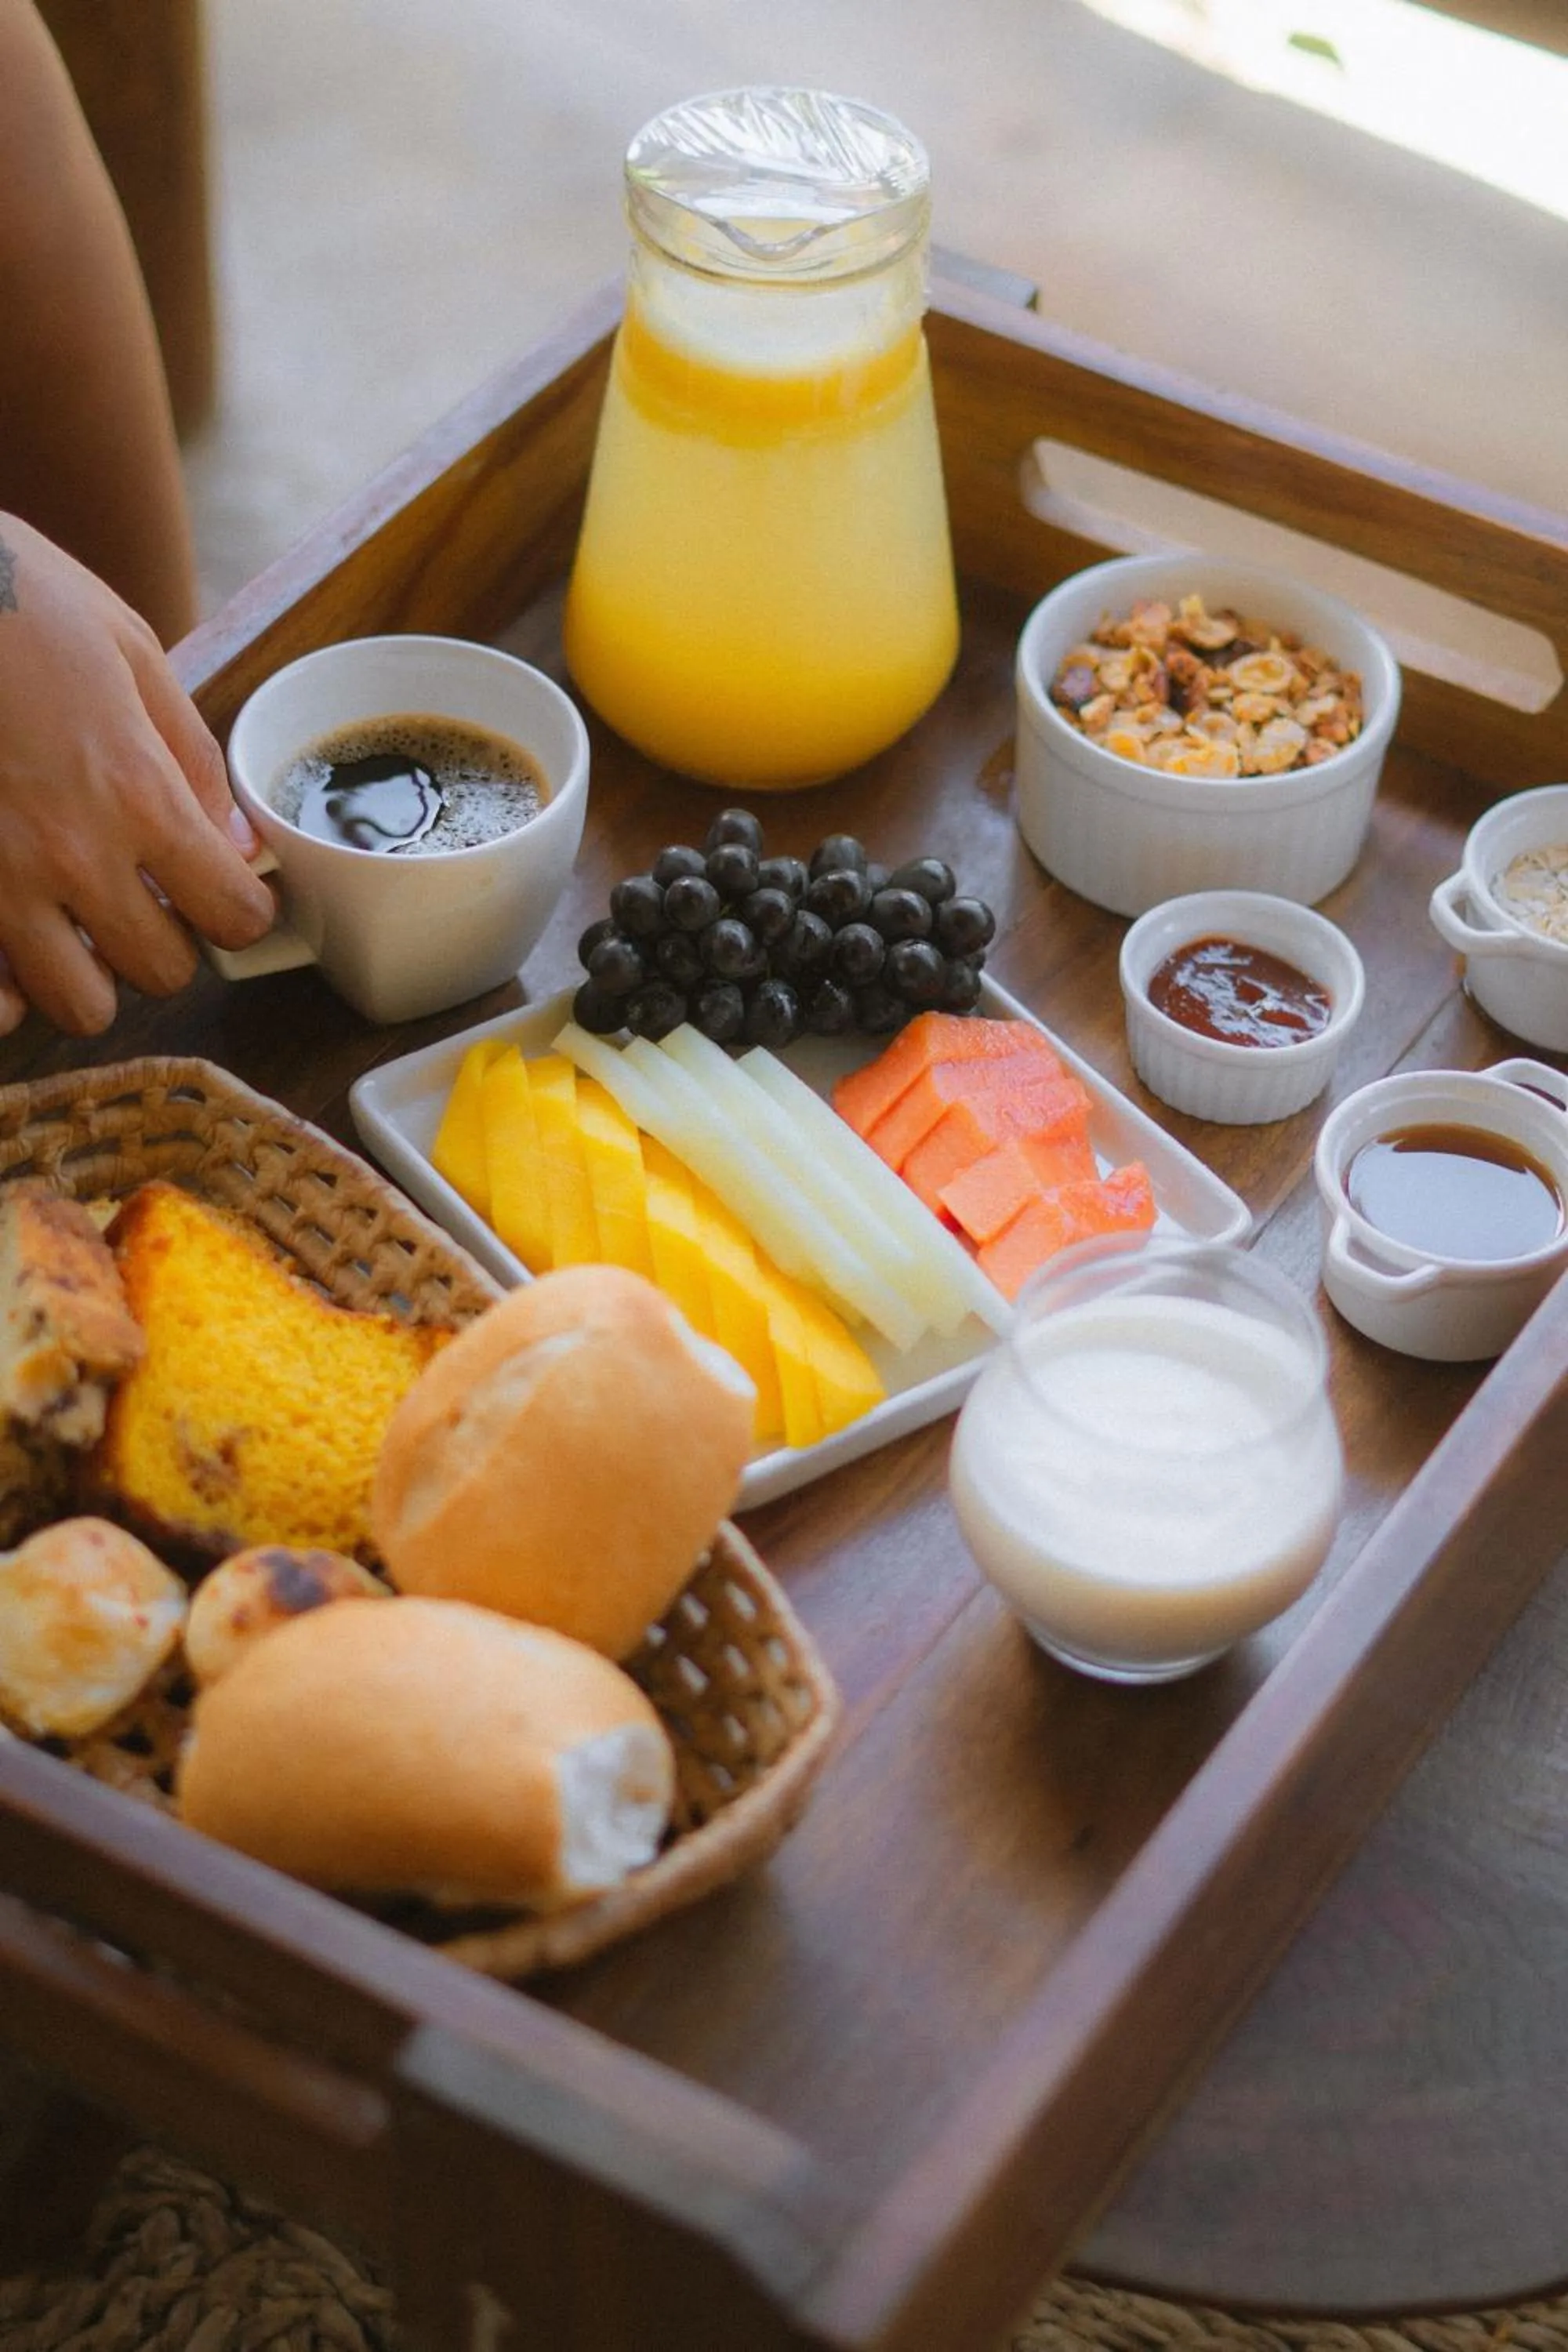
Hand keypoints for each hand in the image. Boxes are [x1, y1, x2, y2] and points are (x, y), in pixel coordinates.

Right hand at [0, 515, 274, 1035]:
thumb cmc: (13, 596)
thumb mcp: (129, 650)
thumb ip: (192, 757)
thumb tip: (239, 846)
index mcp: (135, 793)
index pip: (233, 915)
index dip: (241, 909)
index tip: (226, 891)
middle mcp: (70, 855)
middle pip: (162, 973)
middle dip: (166, 943)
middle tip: (144, 900)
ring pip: (78, 1006)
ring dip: (89, 975)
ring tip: (73, 923)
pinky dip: (7, 991)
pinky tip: (11, 948)